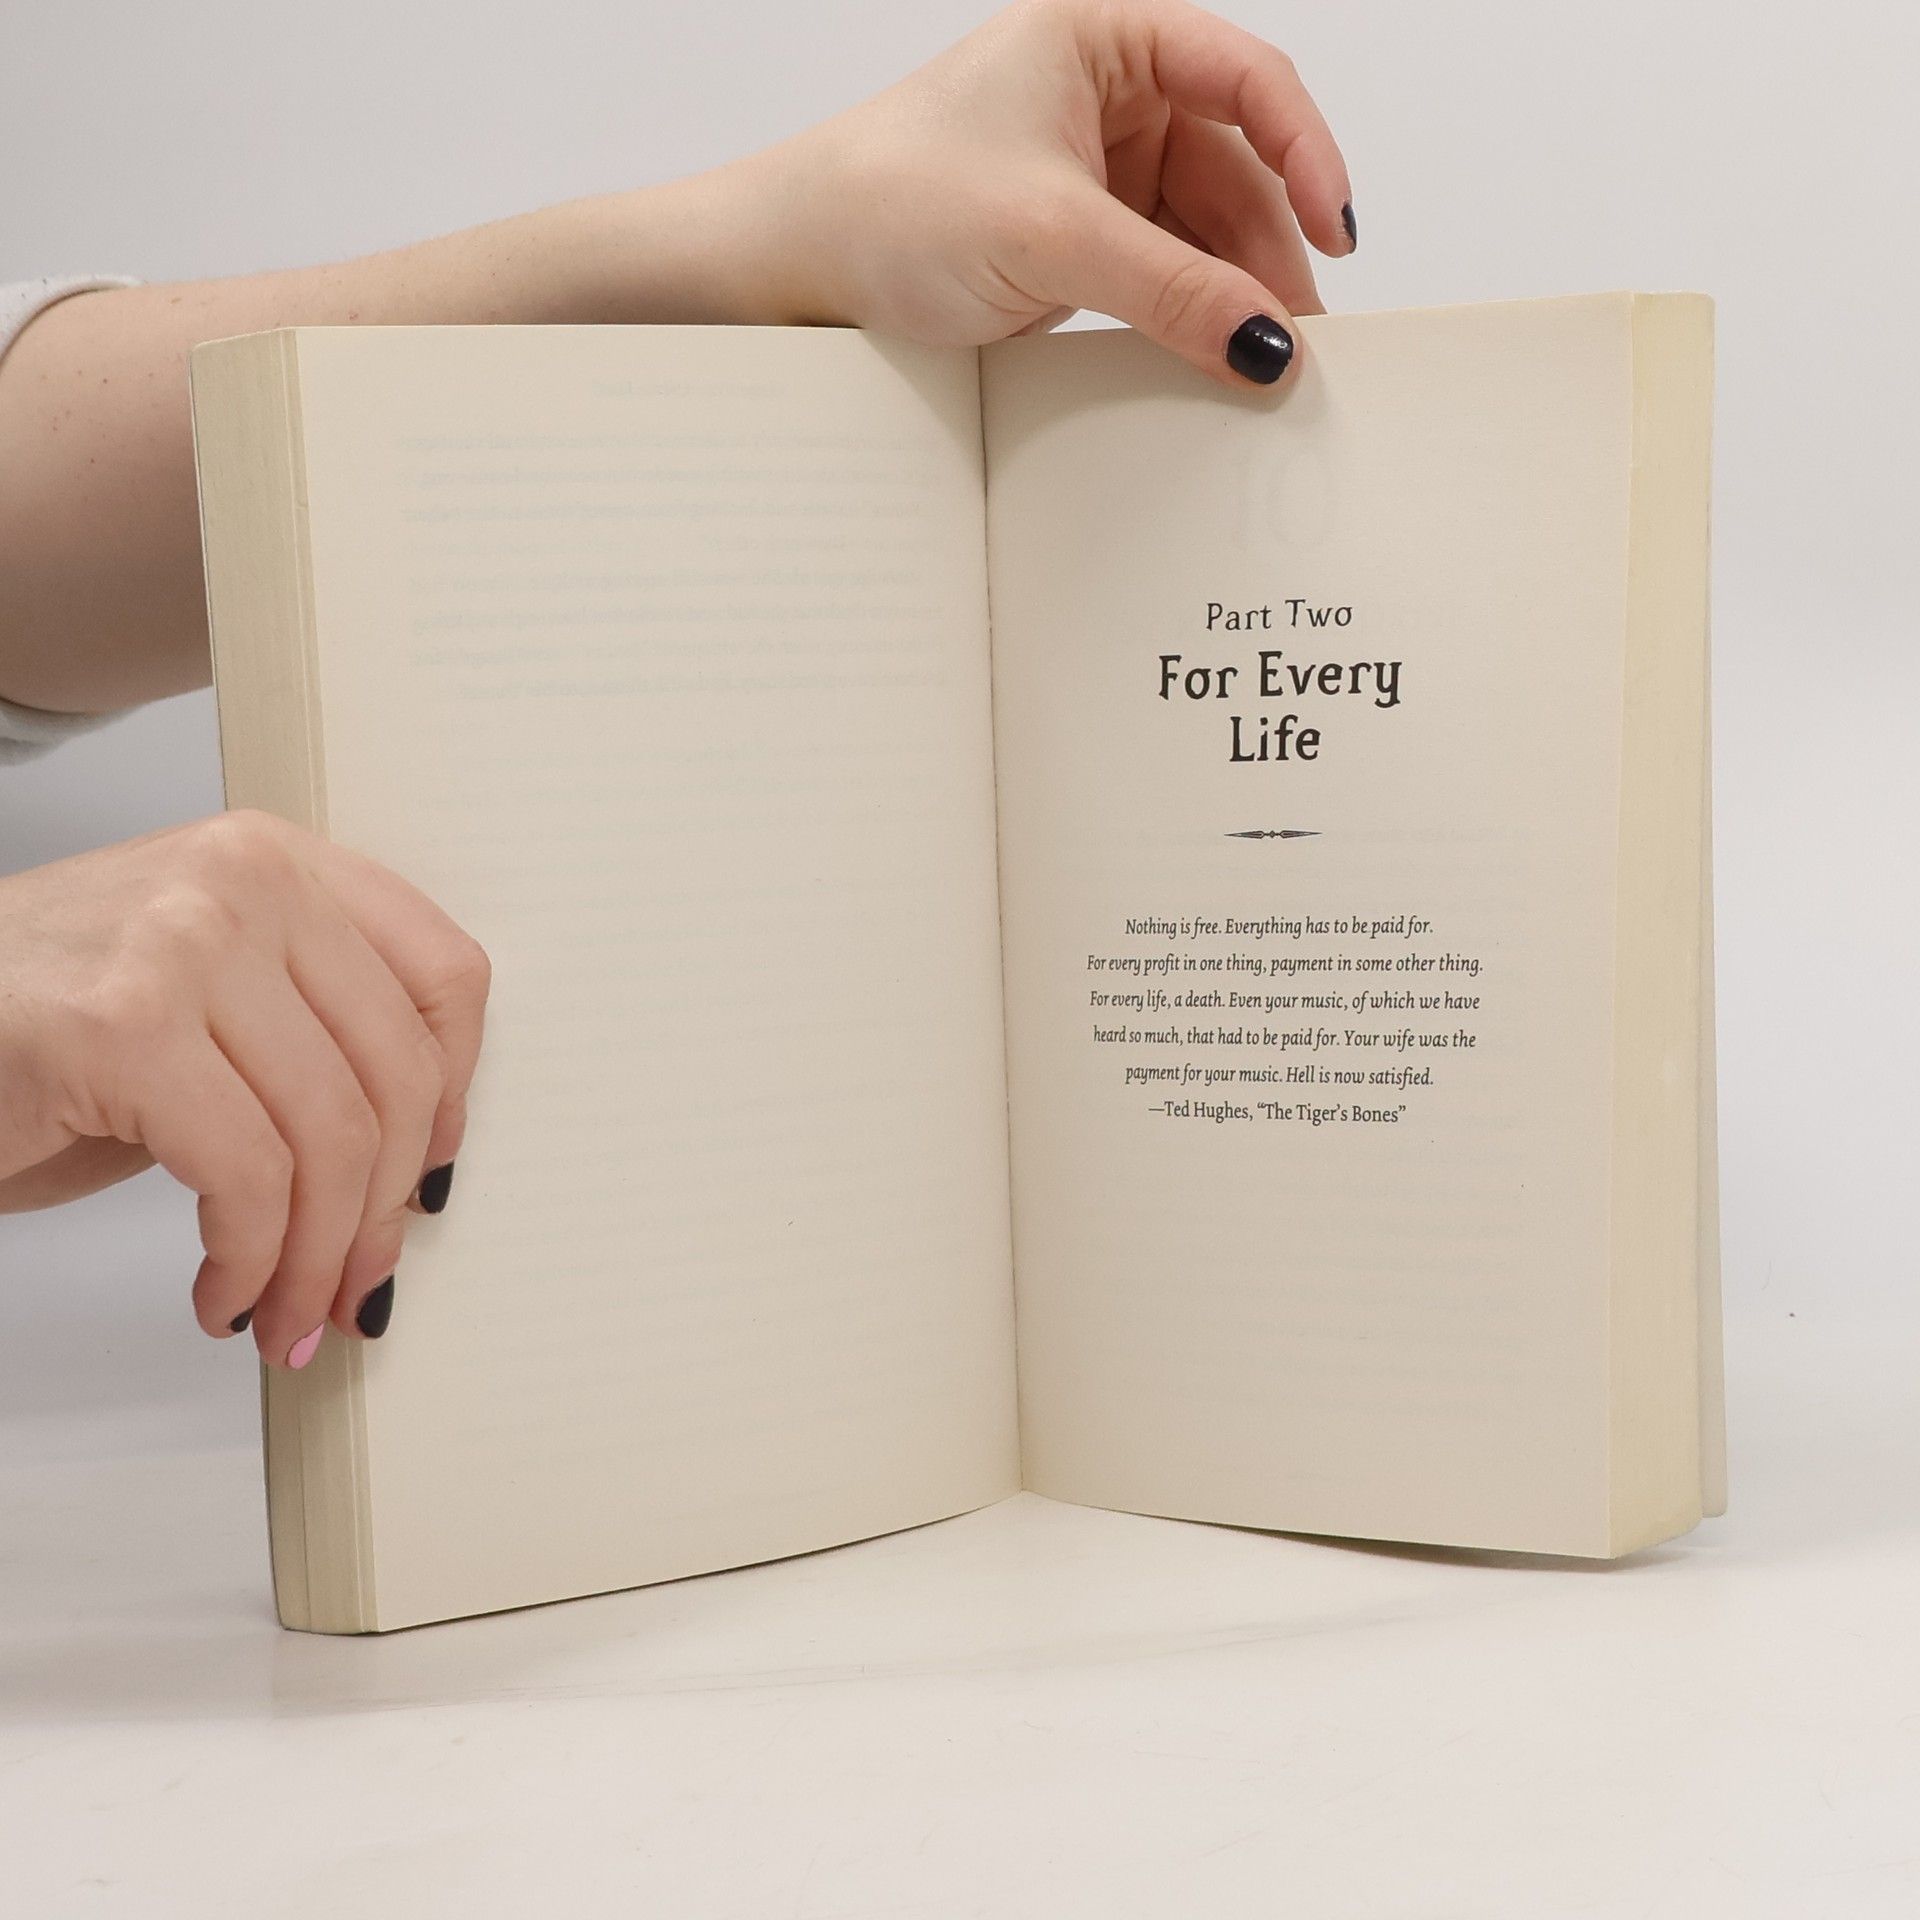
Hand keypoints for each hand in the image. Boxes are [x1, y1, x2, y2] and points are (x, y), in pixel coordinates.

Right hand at [0, 812, 489, 1365]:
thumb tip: (417, 1164)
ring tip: (285, 1316)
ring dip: (317, 1260)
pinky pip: (248, 1177)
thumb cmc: (27, 1031)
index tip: (428, 1178)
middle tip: (354, 1290)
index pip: (445, 975)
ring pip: (333, 1136)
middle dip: (383, 1213)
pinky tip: (220, 1296)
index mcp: (278, 861)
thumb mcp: (201, 1002)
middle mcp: (244, 881)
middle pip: (398, 1072)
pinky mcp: (122, 1028)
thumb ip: (307, 1038)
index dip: (454, 1098)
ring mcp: (183, 943)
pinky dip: (248, 1263)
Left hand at [733, 0, 1353, 385]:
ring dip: (1235, 295)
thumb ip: (1169, 290)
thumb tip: (1267, 341)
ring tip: (1265, 365)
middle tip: (1300, 340)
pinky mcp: (1075, 245)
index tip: (1333, 233)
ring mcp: (1092, 175)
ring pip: (1201, 231)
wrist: (794, 270)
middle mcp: (1105, 97)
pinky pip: (1161, 276)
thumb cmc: (888, 202)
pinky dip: (1191, 318)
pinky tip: (1215, 361)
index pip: (1244, 80)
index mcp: (1103, 40)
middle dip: (1269, 251)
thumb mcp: (1047, 237)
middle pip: (1233, 167)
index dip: (1304, 152)